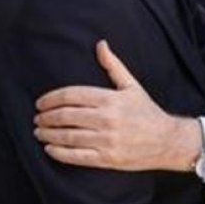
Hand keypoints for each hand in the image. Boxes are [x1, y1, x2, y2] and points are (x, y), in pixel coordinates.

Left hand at [34, 40, 201, 171]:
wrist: (167, 141)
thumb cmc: (147, 112)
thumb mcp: (132, 86)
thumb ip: (113, 66)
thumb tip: (100, 44)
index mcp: (111, 99)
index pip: (72, 95)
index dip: (51, 98)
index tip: (41, 103)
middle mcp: (107, 119)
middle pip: (66, 116)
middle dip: (47, 117)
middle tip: (37, 118)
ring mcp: (106, 140)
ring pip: (68, 136)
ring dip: (48, 134)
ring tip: (39, 131)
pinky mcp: (107, 159)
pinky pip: (76, 156)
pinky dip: (59, 152)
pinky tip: (49, 148)